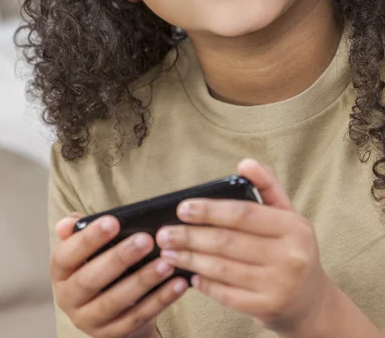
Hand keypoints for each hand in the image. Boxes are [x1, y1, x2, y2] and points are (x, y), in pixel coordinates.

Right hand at [51, 213, 187, 337]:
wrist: (111, 306)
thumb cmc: (100, 264)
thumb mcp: (88, 247)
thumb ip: (81, 230)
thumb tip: (68, 222)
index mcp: (60, 272)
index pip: (66, 254)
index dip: (88, 239)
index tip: (113, 221)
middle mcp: (69, 298)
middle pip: (90, 280)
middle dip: (119, 258)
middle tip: (146, 239)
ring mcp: (89, 320)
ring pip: (115, 302)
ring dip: (143, 281)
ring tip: (166, 263)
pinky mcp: (112, 334)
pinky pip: (137, 317)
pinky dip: (160, 300)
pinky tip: (177, 284)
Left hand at [156, 159, 331, 334]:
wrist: (310, 301)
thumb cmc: (291, 248)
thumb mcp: (287, 214)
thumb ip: (267, 185)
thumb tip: (245, 163)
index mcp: (294, 228)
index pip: (244, 215)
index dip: (210, 210)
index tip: (182, 208)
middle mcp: (290, 257)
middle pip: (227, 242)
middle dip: (190, 237)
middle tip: (163, 233)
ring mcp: (278, 286)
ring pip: (222, 268)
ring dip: (189, 259)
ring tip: (168, 252)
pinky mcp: (266, 309)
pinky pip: (225, 294)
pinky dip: (204, 283)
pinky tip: (190, 274)